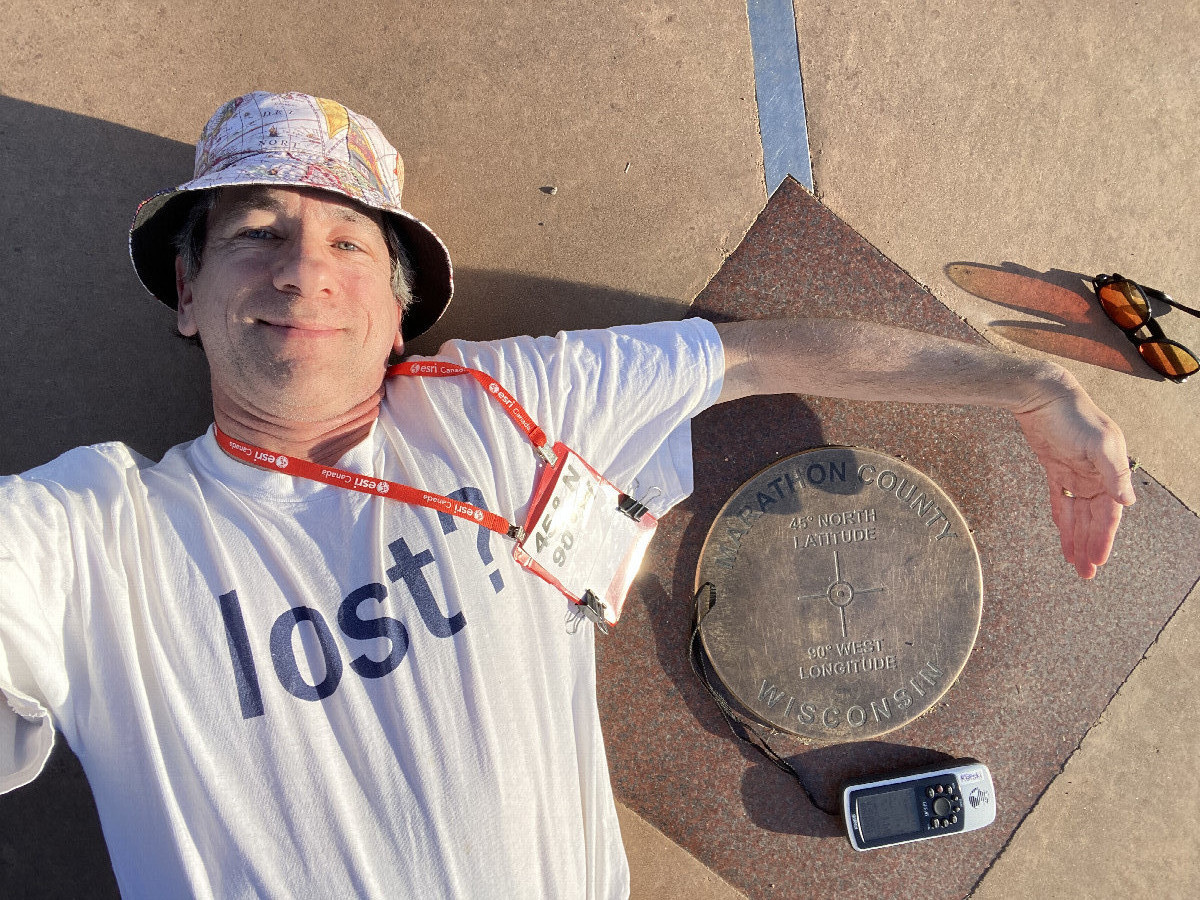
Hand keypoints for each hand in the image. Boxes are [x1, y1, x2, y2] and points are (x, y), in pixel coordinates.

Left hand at [1013, 371, 1135, 578]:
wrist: (1042, 395)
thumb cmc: (1072, 415)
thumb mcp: (1098, 444)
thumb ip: (1114, 473)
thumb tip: (1128, 502)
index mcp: (1110, 471)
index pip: (1109, 513)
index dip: (1103, 538)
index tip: (1097, 560)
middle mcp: (1096, 474)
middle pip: (1093, 519)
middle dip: (1089, 545)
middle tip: (1085, 572)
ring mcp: (1076, 472)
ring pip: (1077, 513)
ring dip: (1076, 537)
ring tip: (1074, 562)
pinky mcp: (1056, 468)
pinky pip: (1060, 499)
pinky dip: (1062, 519)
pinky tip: (1063, 536)